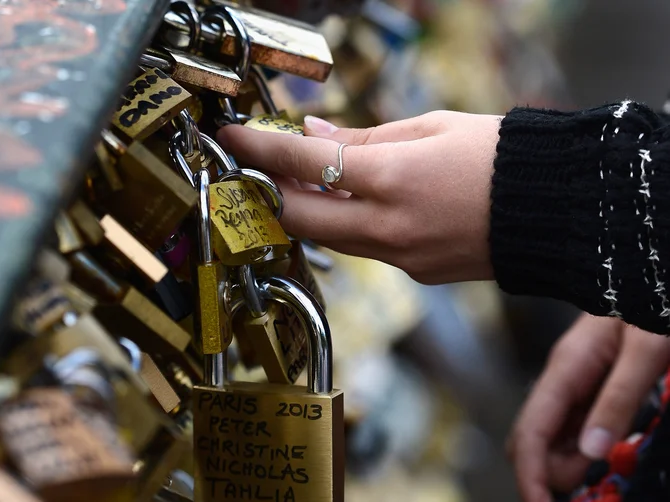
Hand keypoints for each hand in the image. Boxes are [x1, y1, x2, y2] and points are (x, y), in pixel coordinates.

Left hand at [217, 112, 500, 283]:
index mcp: (392, 178)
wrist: (557, 210)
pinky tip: (351, 203)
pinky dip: (346, 225)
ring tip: (300, 181)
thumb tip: (312, 133)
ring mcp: (400, 257)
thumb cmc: (500, 156)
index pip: (300, 163)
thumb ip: (362, 136)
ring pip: (328, 238)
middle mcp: (389, 226)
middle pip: (297, 217)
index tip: (229, 137)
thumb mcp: (430, 127)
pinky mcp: (415, 273)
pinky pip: (364, 249)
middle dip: (266, 192)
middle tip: (255, 167)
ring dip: (305, 211)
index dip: (256, 148)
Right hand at [507, 314, 669, 501]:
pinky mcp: (590, 386)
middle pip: (532, 440)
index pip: (529, 433)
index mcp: (565, 370)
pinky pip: (576, 427)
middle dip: (551, 475)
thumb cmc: (648, 299)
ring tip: (609, 474)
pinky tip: (610, 455)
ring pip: (554, 437)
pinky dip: (587, 451)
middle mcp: (561, 380)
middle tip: (593, 494)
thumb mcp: (645, 350)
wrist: (643, 267)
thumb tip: (592, 452)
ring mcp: (573, 383)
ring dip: (572, 465)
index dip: (530, 475)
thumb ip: (619, 398)